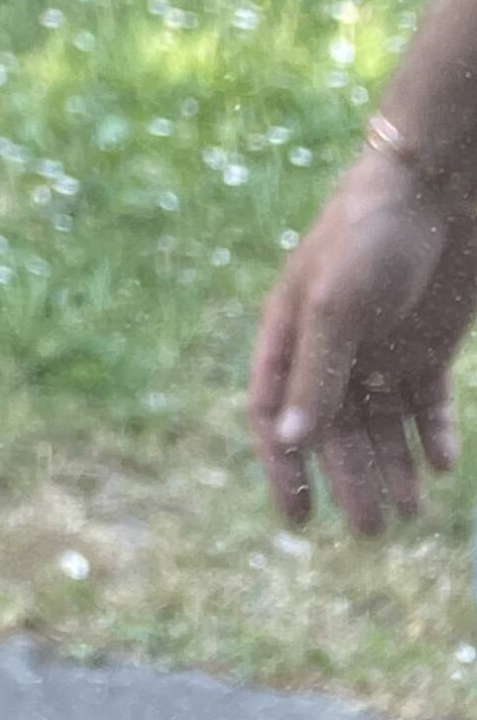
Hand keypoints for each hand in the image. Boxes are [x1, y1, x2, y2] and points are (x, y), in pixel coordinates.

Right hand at [248, 153, 476, 532]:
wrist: (437, 190)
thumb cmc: (370, 234)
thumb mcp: (338, 303)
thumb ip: (317, 371)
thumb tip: (291, 440)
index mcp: (292, 332)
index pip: (276, 412)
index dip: (282, 466)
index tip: (298, 519)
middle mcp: (333, 349)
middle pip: (334, 430)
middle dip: (350, 481)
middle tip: (372, 529)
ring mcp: (380, 351)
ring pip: (383, 428)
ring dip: (394, 468)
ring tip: (412, 510)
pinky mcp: (425, 350)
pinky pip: (424, 407)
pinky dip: (431, 437)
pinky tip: (442, 464)